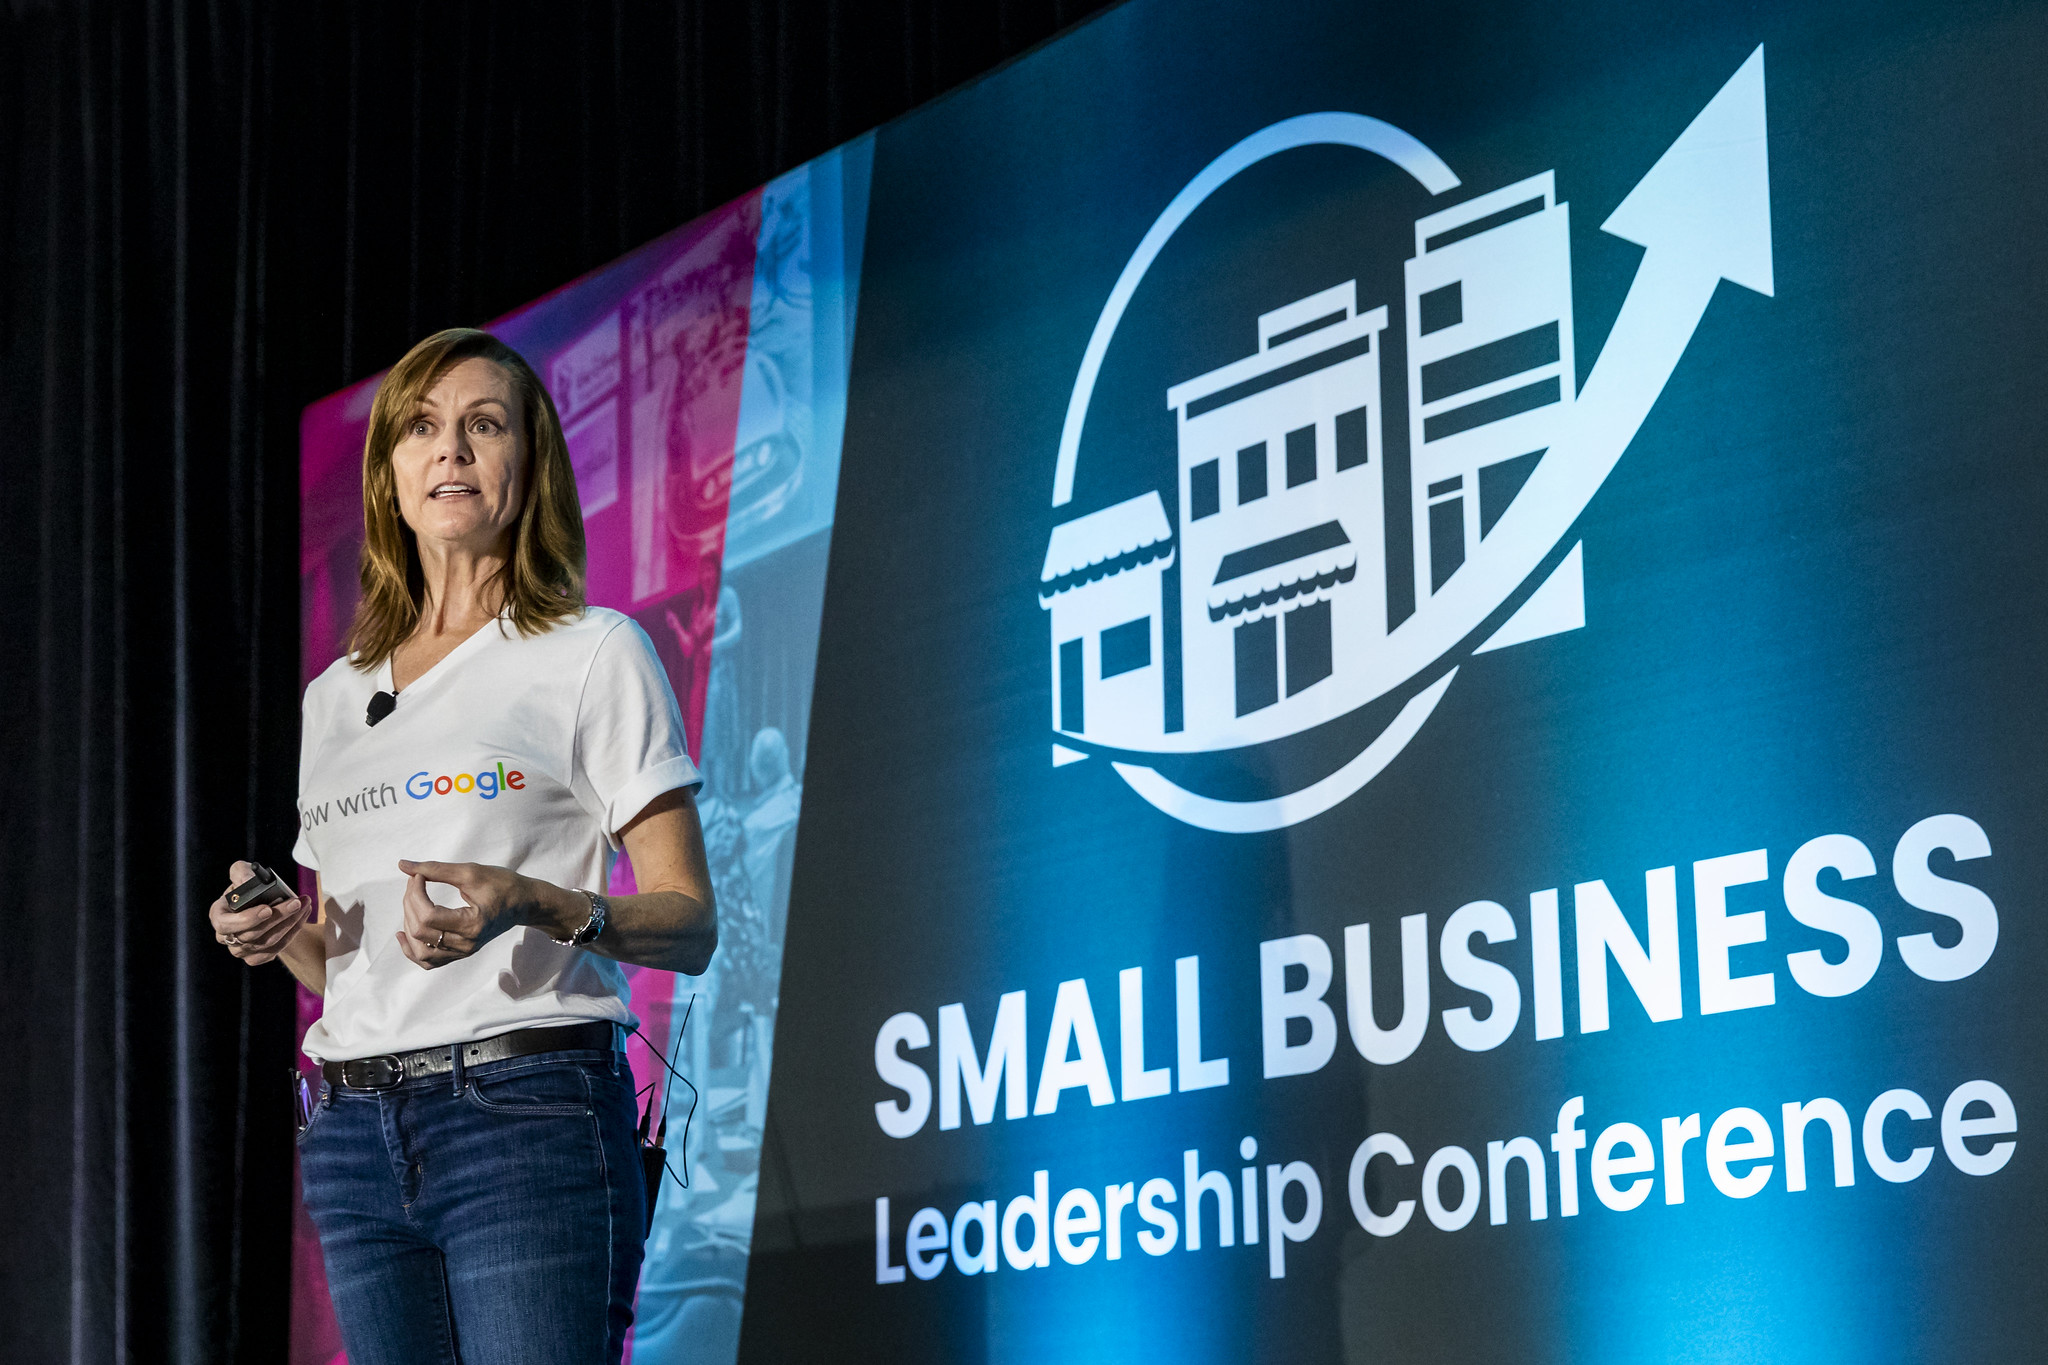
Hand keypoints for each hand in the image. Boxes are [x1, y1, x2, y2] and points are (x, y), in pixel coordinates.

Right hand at [208, 860, 309, 966]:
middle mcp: (226, 937)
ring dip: (290, 923)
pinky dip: (293, 932)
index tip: (268, 909)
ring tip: (304, 905)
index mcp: (219, 916)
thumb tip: (247, 880)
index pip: (225, 924)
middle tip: (296, 903)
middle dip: (278, 917)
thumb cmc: (250, 888)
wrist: (264, 904)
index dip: (246, 919)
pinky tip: (303, 916)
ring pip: (268, 943)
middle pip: (252, 934)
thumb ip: (241, 872)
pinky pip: (277, 949)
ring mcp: (241, 950)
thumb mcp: (243, 873)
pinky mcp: (257, 957)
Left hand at [395, 860, 579, 968]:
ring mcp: (463, 952)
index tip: (417, 875)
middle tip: (415, 881)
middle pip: (420, 931)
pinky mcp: (460, 953)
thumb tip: (403, 865)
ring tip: (411, 904)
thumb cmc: (503, 885)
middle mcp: (466, 944)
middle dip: (409, 903)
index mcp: (472, 924)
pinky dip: (413, 949)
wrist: (524, 903)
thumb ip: (436, 869)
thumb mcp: (471, 872)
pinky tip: (404, 934)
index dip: (414, 894)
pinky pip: (429, 961)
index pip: (427, 916)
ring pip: (420, 952)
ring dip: (408, 926)